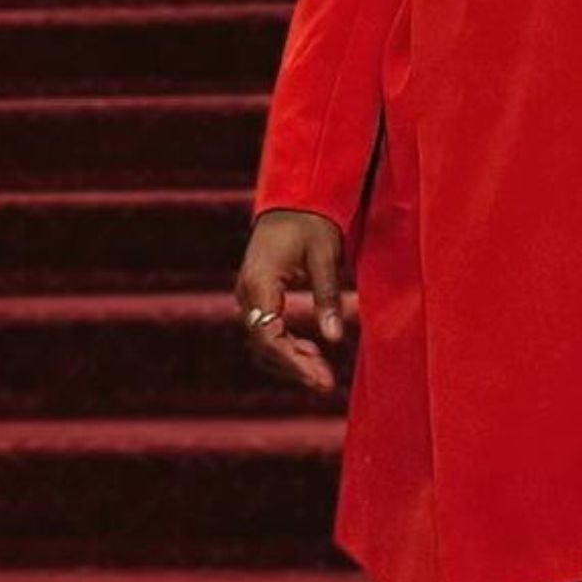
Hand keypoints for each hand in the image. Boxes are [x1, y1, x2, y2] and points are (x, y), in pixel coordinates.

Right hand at [235, 209, 345, 394]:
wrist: (293, 197)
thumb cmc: (311, 222)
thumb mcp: (325, 257)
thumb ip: (328, 297)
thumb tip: (335, 338)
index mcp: (259, 282)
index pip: (268, 335)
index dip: (292, 362)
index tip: (317, 379)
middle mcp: (246, 292)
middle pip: (263, 345)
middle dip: (294, 367)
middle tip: (326, 385)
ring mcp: (248, 295)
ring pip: (263, 342)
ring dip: (290, 361)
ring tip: (323, 374)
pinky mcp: (257, 296)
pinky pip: (266, 330)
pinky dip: (287, 346)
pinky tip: (312, 354)